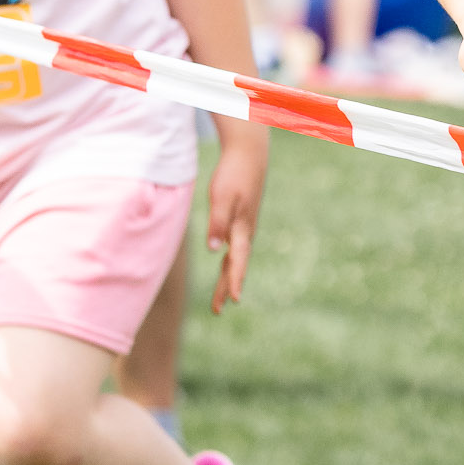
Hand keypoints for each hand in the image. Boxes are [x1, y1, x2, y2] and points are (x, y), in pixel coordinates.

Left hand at [206, 125, 267, 312]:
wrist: (249, 154)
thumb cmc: (235, 174)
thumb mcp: (222, 197)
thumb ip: (218, 223)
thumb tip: (214, 250)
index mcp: (242, 229)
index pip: (238, 261)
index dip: (235, 282)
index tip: (233, 301)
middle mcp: (245, 232)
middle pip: (236, 265)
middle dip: (227, 287)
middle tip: (218, 310)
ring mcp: (244, 226)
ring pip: (236, 258)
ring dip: (228, 277)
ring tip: (221, 297)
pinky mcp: (241, 219)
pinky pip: (236, 247)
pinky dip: (231, 262)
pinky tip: (226, 264)